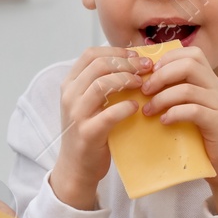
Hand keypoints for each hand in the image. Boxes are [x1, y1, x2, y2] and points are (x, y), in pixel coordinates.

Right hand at [48, 46, 151, 210]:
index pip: (90, 54)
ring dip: (127, 80)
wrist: (76, 166)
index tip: (136, 56)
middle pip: (99, 65)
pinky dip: (126, 107)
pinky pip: (109, 114)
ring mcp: (76, 114)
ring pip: (101, 84)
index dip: (116, 51)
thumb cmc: (89, 131)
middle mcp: (70, 95)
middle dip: (127, 63)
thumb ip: (102, 83)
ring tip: (142, 84)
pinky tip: (136, 107)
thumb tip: (133, 62)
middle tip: (147, 68)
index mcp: (70, 84)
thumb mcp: (89, 103)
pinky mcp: (87, 133)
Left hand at [137, 45, 217, 213]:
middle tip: (144, 91)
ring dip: (162, 97)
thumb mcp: (187, 109)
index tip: (148, 73)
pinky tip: (163, 121)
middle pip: (190, 64)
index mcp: (210, 81)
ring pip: (188, 88)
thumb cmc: (200, 138)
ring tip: (148, 110)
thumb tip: (141, 81)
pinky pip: (193, 110)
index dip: (167, 58)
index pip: (192, 53)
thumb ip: (174, 92)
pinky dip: (174, 113)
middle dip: (161, 75)